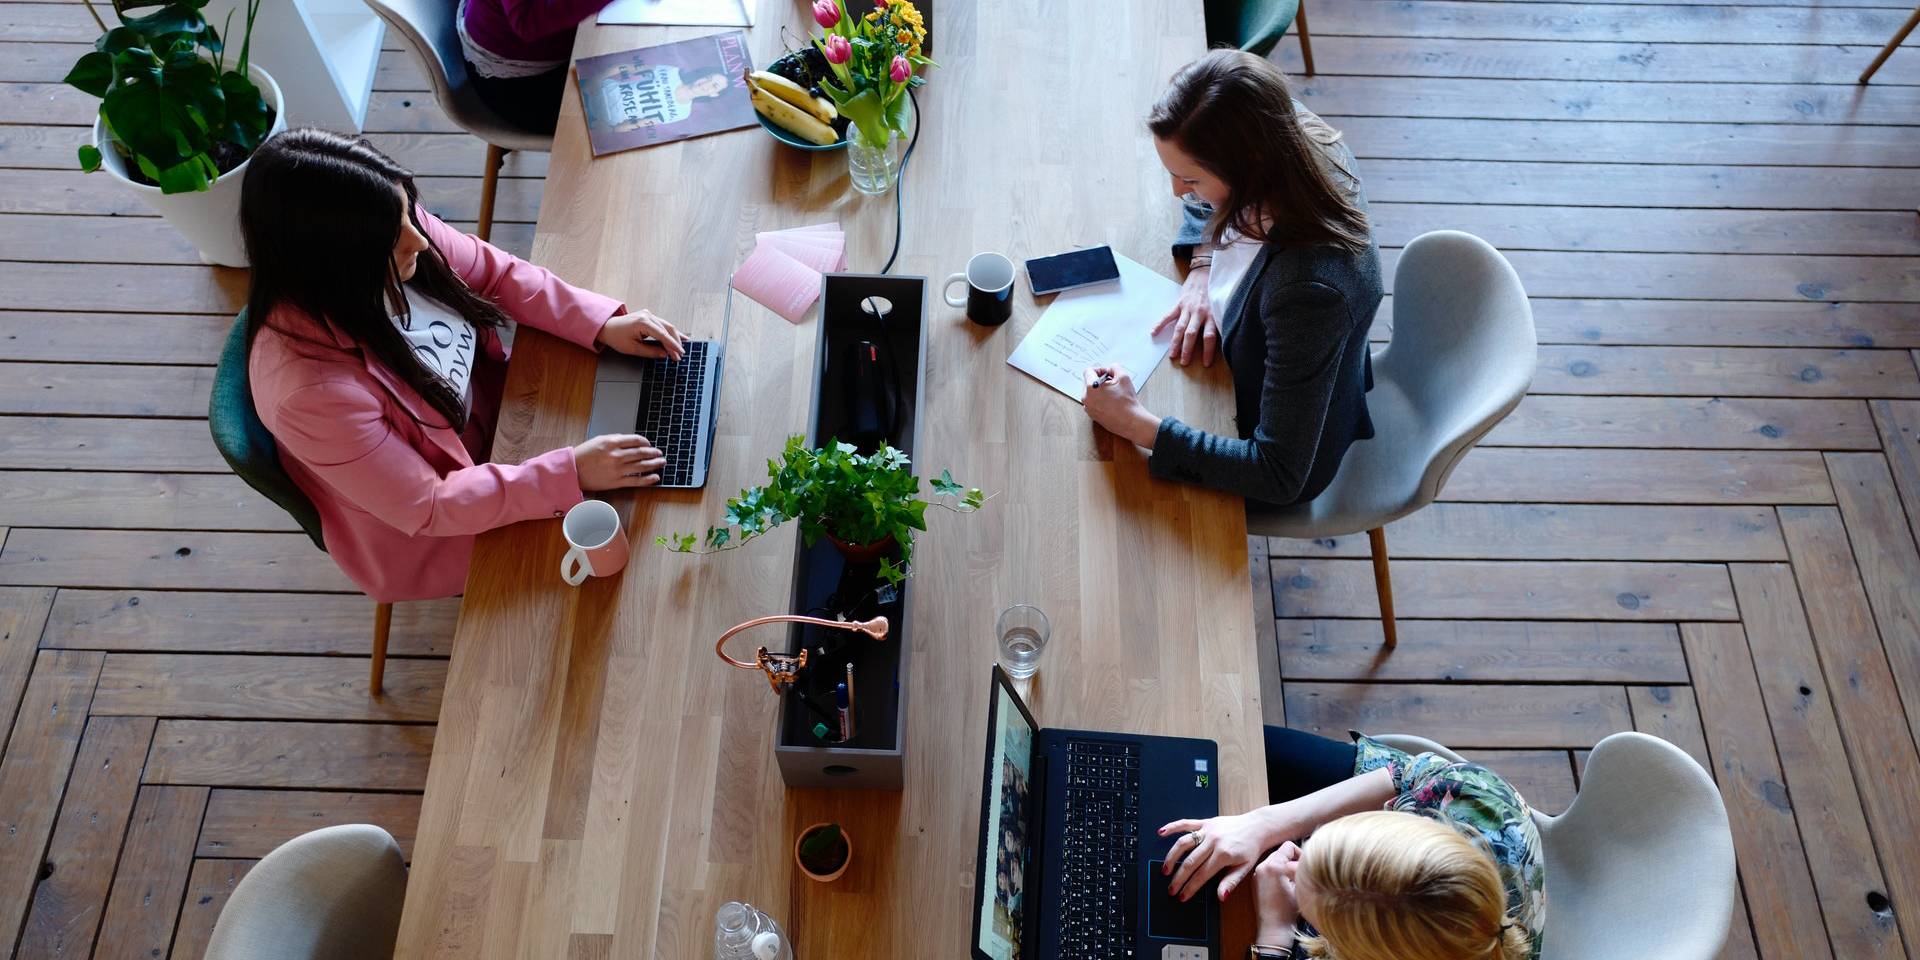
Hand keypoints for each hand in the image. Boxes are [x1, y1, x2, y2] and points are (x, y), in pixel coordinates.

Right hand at [573, 434, 666, 489]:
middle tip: (660, 453)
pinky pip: (636, 480)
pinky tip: (655, 477)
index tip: (649, 444)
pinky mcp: (617, 482)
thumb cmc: (584, 455)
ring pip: (642, 466)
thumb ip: (616, 439)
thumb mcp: (599, 440)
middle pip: (642, 453)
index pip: (636, 440)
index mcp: (612, 442)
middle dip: (654, 453)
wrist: (572, 471)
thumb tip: (631, 442)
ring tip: (661, 463)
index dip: (646, 442)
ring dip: (655, 464)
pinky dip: (648, 479)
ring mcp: (618, 469)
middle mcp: (616, 455)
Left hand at [598, 309, 686, 360]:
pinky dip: (670, 332)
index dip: (672, 345)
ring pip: (667, 326)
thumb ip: (650, 352)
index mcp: (642, 322)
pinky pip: (662, 324)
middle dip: (675, 343)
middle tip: (680, 355)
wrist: (607, 327)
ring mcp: (648, 314)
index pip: (662, 335)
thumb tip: (664, 354)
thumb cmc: (616, 337)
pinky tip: (680, 336)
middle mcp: (647, 316)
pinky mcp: (648, 316)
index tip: (679, 354)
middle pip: (667, 329)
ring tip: (682, 347)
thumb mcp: (632, 349)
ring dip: (674, 337)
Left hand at [1082, 365, 1161, 448]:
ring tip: (1113, 394)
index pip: (1088, 371)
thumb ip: (1115, 367)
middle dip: (1099, 380)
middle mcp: (1086, 398)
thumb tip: (1110, 368)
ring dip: (1099, 390)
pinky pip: (1093, 402)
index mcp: (1091, 387)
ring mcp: (1088, 408)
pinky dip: (1100, 400)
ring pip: (1090, 392)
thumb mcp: (1123, 377)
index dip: (1100, 369)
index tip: (1108, 374)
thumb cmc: (1127, 401)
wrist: (1131, 421)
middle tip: (1112, 384)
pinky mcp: (1092, 415)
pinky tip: (1111, 402)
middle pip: (1088, 381)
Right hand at [1151, 266, 1218, 367]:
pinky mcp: (1179, 303)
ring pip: (1180, 328)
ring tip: (1172, 355)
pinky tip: (1153, 333)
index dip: (1208, 351)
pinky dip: (1160, 324)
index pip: (1210, 336)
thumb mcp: (1220, 306)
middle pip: (1192, 334)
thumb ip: (1218, 321)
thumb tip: (1223, 338)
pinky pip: (1168, 316)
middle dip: (1187, 350)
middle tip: (1184, 363)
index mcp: (1211, 315)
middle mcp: (1199, 313)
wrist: (1205, 271)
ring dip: (1175, 343)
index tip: (1206, 363)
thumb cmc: (1214, 291)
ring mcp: (1188, 308)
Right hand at [1158, 807, 1286, 902]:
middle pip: (1190, 862)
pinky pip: (1186, 824)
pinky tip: (1161, 832)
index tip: (1182, 896)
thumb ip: (1231, 882)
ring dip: (1172, 857)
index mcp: (1223, 854)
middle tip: (1170, 889)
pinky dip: (1173, 827)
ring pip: (1184, 843)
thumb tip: (1220, 897)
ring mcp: (1208, 830)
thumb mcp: (1245, 868)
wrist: (1258, 827)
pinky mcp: (1206, 822)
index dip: (1190, 887)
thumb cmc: (1251, 849)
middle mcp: (1213, 841)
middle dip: (1179, 878)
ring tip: (1165, 870)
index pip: (1202, 875)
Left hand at [1252, 842, 1302, 945]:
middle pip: (1280, 852)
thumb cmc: (1289, 910)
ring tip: (1292, 882)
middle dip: (1291, 860)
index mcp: (1273, 865)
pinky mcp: (1255, 882)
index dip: (1300, 854)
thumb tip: (1303, 861)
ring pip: (1274, 860)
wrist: (1274, 929)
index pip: (1289, 846)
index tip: (1304, 867)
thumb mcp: (1300, 886)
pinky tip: (1283, 887)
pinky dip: (1276, 873)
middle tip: (1300, 875)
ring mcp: (1256, 874)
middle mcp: (1262, 866)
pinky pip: (1268, 870)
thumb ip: (1300, 869)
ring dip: (1284, 867)